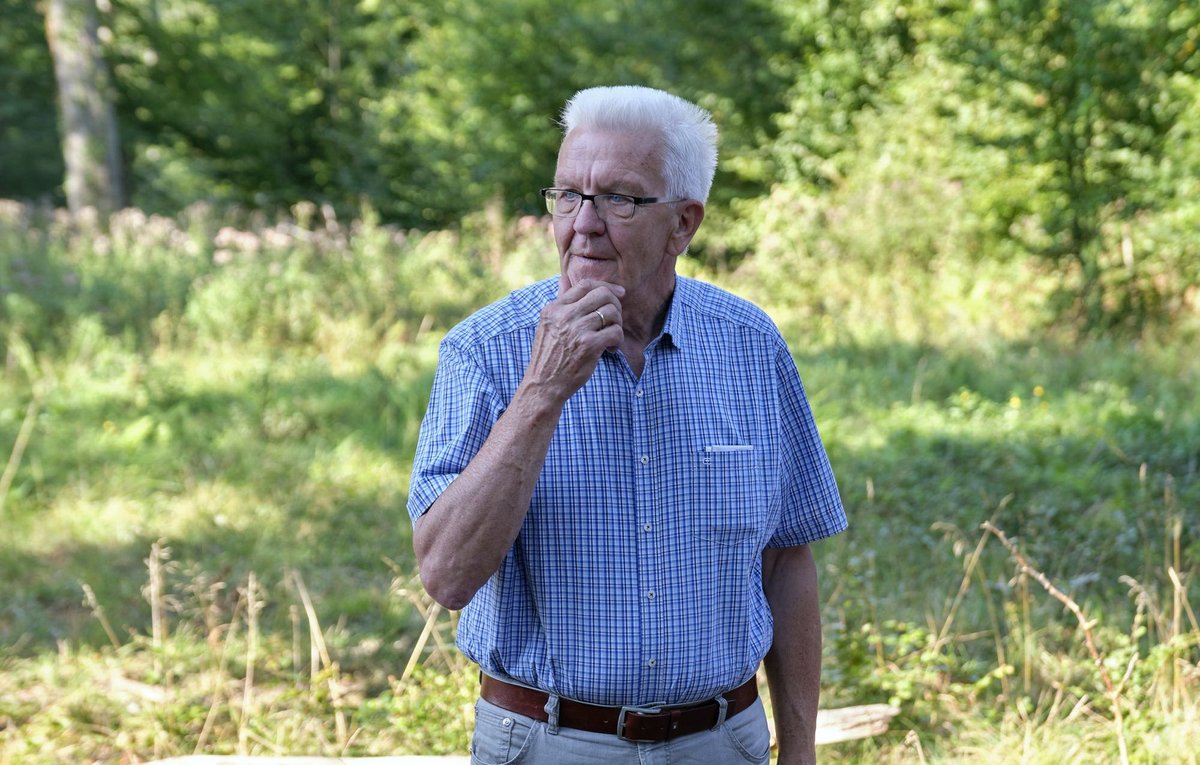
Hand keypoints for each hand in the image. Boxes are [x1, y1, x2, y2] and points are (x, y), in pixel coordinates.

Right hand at [522, 279, 623, 403]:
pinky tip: (610, 349)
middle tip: (615, 320)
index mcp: (554, 308)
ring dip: (617, 324)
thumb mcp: (547, 325)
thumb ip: (559, 303)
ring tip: (611, 338)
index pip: (585, 285)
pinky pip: (615, 331)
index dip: (606, 286)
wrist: (543, 385)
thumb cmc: (549, 356)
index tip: (619, 293)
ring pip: (612, 312)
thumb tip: (564, 278)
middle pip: (603, 294)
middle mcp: (564, 315)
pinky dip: (618, 340)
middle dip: (616, 305)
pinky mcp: (589, 345)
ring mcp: (576, 329)